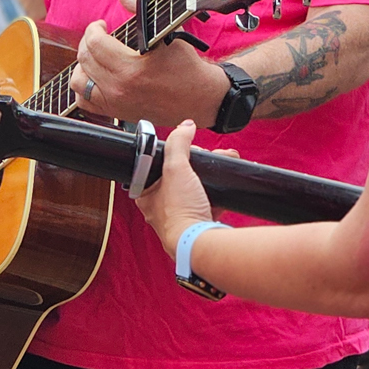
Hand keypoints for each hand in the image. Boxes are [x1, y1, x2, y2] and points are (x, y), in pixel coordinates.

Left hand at [71, 0, 229, 130]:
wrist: (198, 98)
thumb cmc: (186, 67)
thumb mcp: (167, 32)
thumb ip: (141, 11)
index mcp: (130, 68)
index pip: (94, 43)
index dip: (94, 29)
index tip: (102, 25)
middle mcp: (118, 88)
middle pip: (85, 59)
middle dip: (88, 42)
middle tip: (99, 36)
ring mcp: (115, 103)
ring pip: (78, 82)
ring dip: (83, 65)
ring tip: (95, 56)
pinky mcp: (117, 113)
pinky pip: (85, 103)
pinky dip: (85, 88)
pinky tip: (95, 77)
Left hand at [135, 119, 216, 256]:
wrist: (201, 242)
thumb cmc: (180, 211)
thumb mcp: (176, 168)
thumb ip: (178, 143)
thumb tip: (185, 126)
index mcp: (146, 195)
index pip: (155, 166)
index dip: (172, 154)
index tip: (185, 150)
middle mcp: (160, 207)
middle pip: (178, 175)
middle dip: (196, 164)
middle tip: (204, 159)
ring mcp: (180, 216)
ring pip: (194, 187)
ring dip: (207, 177)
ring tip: (217, 167)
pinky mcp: (198, 222)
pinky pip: (207, 202)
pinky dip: (216, 194)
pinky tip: (223, 186)